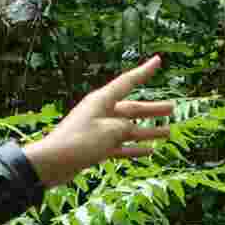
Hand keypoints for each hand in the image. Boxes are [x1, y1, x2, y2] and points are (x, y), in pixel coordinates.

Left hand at [21, 58, 173, 188]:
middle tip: (172, 108)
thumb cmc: (79, 142)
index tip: (158, 61)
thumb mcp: (109, 131)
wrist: (51, 163)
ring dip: (149, 131)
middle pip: (133, 108)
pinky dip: (134, 149)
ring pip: (129, 129)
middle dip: (153, 109)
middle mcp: (102, 113)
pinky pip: (121, 146)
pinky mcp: (97, 147)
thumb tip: (131, 129)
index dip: (145, 71)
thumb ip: (125, 127)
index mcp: (102, 100)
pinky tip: (149, 151)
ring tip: (168, 132)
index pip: (128, 82)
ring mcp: (100, 131)